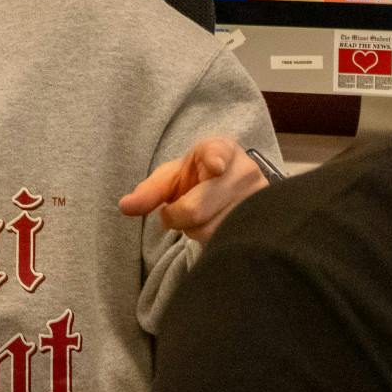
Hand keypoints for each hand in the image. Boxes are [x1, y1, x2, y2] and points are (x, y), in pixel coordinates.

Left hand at [118, 136, 268, 242]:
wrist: (230, 189)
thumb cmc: (197, 179)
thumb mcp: (172, 177)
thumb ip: (150, 191)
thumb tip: (125, 207)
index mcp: (221, 149)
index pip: (218, 153)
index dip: (215, 160)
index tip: (214, 165)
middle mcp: (245, 171)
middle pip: (198, 208)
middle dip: (177, 215)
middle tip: (177, 210)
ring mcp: (260, 198)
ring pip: (211, 231)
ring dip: (195, 230)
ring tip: (201, 216)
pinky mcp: (266, 222)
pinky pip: (227, 242)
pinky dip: (212, 240)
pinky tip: (216, 225)